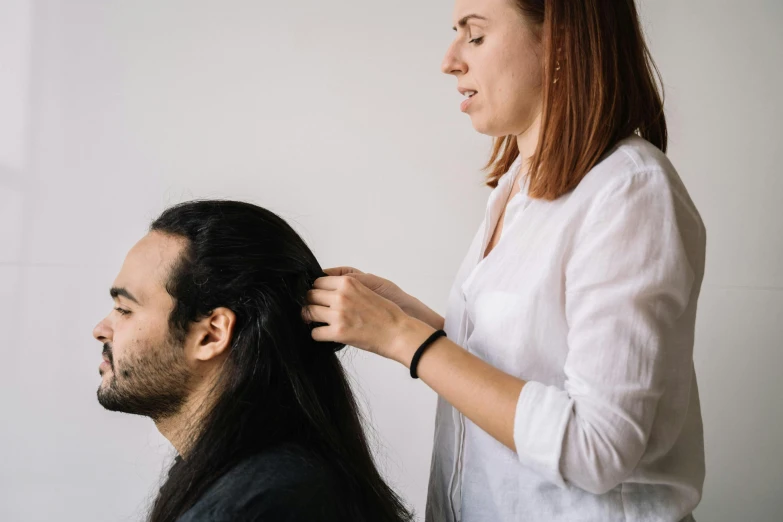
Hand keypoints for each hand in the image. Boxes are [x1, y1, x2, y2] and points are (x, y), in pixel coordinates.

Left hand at [304, 275, 418, 359]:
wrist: (399, 332)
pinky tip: (327, 335)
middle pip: (310, 296)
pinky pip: (315, 333)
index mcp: (348, 283)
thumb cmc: (386, 313)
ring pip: (308, 313)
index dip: (317, 291)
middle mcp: (340, 296)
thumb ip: (347, 288)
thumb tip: (327, 290)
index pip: (318, 282)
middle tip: (317, 312)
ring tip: (321, 323)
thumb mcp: (367, 289)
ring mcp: (338, 314)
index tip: (319, 298)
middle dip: (312, 303)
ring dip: (312, 319)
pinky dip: (319, 335)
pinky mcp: (338, 332)